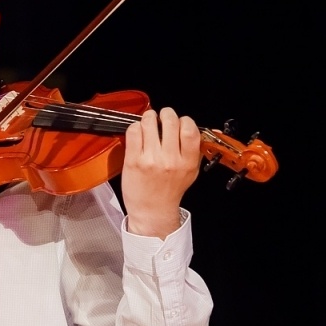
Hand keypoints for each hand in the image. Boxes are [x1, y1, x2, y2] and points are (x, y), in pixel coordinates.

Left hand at [121, 107, 200, 237]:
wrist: (152, 211)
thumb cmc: (169, 191)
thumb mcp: (190, 172)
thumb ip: (193, 151)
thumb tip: (190, 128)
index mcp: (187, 162)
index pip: (190, 129)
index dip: (184, 120)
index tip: (179, 122)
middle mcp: (170, 160)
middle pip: (170, 121)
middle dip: (166, 114)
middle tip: (162, 118)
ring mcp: (150, 160)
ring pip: (149, 122)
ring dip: (149, 118)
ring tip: (149, 123)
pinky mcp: (133, 161)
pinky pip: (134, 132)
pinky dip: (135, 127)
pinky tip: (138, 133)